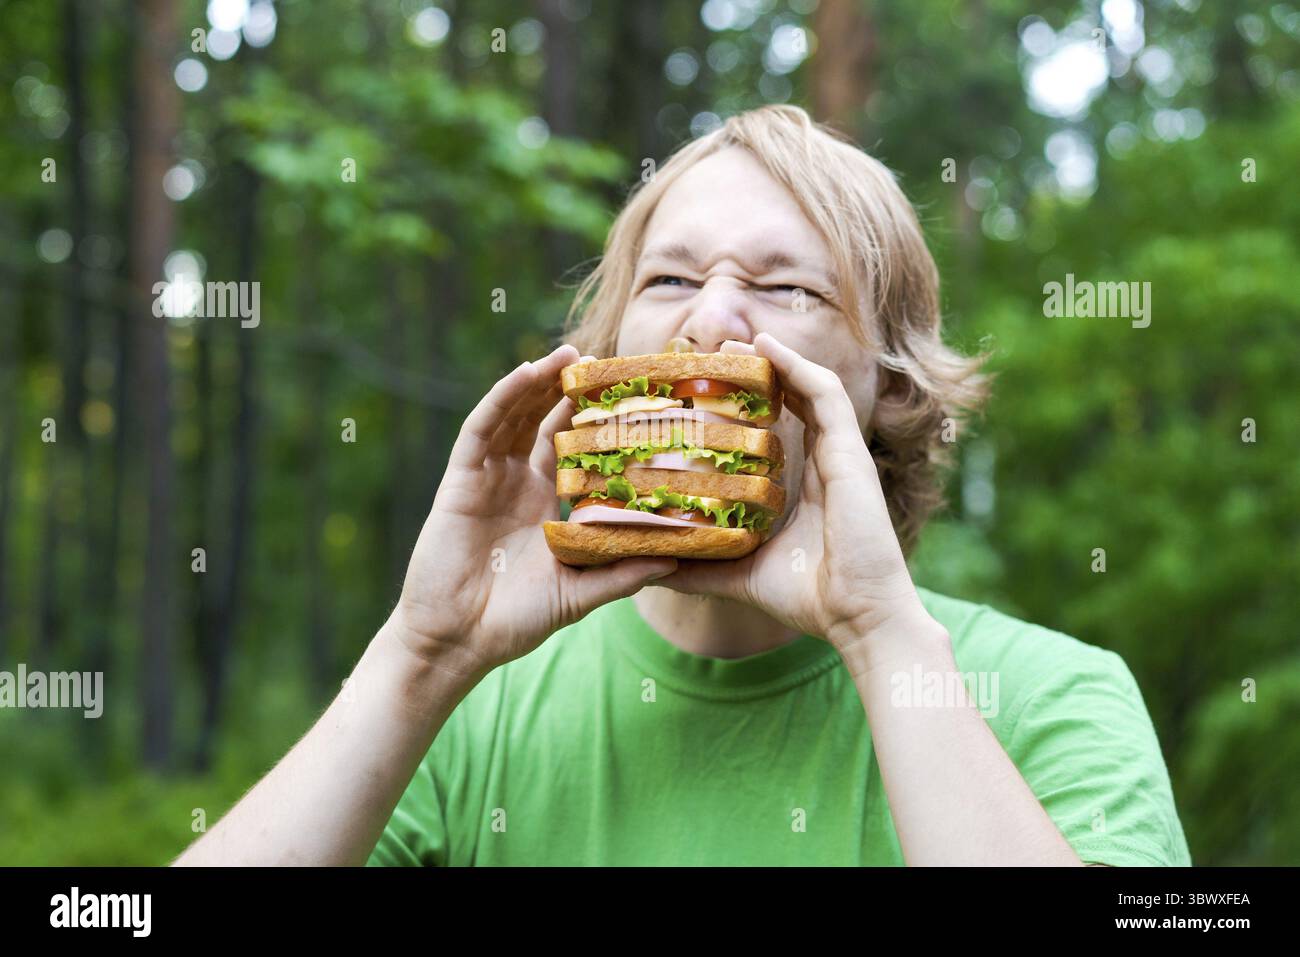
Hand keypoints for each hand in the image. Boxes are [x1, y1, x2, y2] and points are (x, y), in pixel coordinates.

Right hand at [389, 344, 677, 677]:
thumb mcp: (580, 593)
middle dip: (571, 388)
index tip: (633, 397)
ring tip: (571, 352)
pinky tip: (525, 372)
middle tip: (607, 360)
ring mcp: (488, 477)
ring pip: (515, 414)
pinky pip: (482, 428)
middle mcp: (518, 482)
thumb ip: (623, 573)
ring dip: (539, 380)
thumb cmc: (516, 621)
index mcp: (547, 503)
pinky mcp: (461, 479)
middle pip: (546, 421)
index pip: (575, 449)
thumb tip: (679, 559)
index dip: (598, 421)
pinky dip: (502, 397)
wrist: (459, 641)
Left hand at [655, 333, 936, 656]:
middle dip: (757, 373)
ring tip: (736, 342)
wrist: (857, 618)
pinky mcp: (850, 453)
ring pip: (809, 387)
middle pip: (792, 400)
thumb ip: (700, 567)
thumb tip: (652, 565)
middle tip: (713, 355)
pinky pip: (825, 394)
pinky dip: (798, 366)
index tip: (710, 389)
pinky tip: (767, 347)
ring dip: (775, 359)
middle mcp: (825, 463)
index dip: (750, 405)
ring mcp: (841, 454)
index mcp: (807, 485)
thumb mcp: (739, 574)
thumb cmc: (808, 599)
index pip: (779, 429)